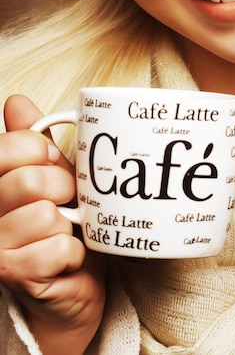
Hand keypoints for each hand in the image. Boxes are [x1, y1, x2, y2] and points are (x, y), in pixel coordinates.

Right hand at [0, 95, 105, 353]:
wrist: (68, 283)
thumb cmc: (60, 223)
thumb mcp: (49, 175)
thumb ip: (32, 143)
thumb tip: (16, 101)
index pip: (11, 147)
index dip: (42, 151)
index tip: (51, 163)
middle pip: (30, 180)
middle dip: (62, 188)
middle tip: (66, 202)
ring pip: (44, 215)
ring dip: (68, 224)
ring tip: (64, 231)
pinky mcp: (13, 274)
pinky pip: (57, 248)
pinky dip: (73, 252)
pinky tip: (65, 257)